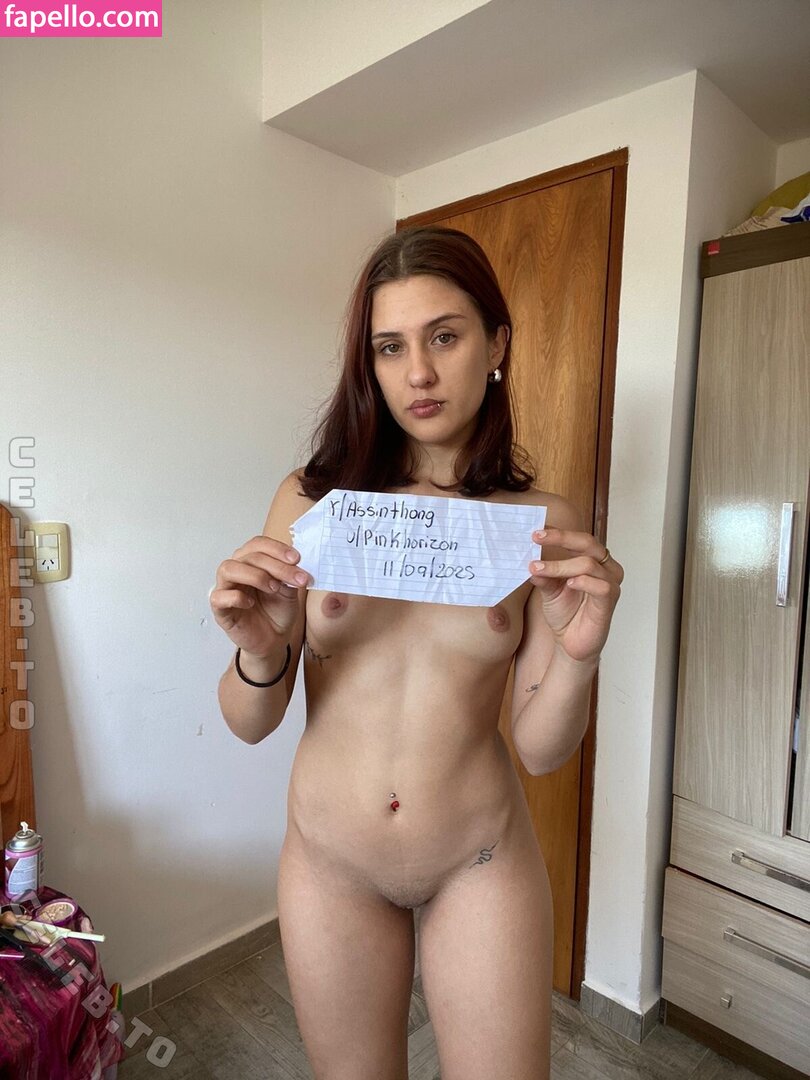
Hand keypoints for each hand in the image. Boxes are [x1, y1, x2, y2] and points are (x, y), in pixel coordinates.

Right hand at [209, 536, 310, 657]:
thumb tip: (295, 562)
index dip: (277, 548)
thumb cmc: (277, 611)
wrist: (274, 639)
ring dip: (255, 576)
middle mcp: (236, 570)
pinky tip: (251, 603)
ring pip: (228, 568)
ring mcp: (225, 588)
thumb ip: (289, 575)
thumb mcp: (289, 590)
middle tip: (296, 578)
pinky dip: (236, 597)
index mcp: (251, 561)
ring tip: (274, 588)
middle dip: (276, 566)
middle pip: (249, 556)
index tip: (296, 559)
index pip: (258, 544)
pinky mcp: (219, 608)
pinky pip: (219, 596)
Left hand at [528, 527, 622, 663]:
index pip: (578, 539)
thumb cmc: (565, 613)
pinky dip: (583, 582)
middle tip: (537, 538)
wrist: (570, 643)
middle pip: (587, 543)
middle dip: (561, 538)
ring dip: (560, 565)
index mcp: (593, 560)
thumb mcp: (549, 589)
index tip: (536, 530)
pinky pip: (602, 586)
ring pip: (588, 564)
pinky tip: (568, 584)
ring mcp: (610, 584)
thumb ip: (544, 574)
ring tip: (538, 568)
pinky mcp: (610, 602)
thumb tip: (531, 559)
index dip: (558, 532)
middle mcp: (605, 568)